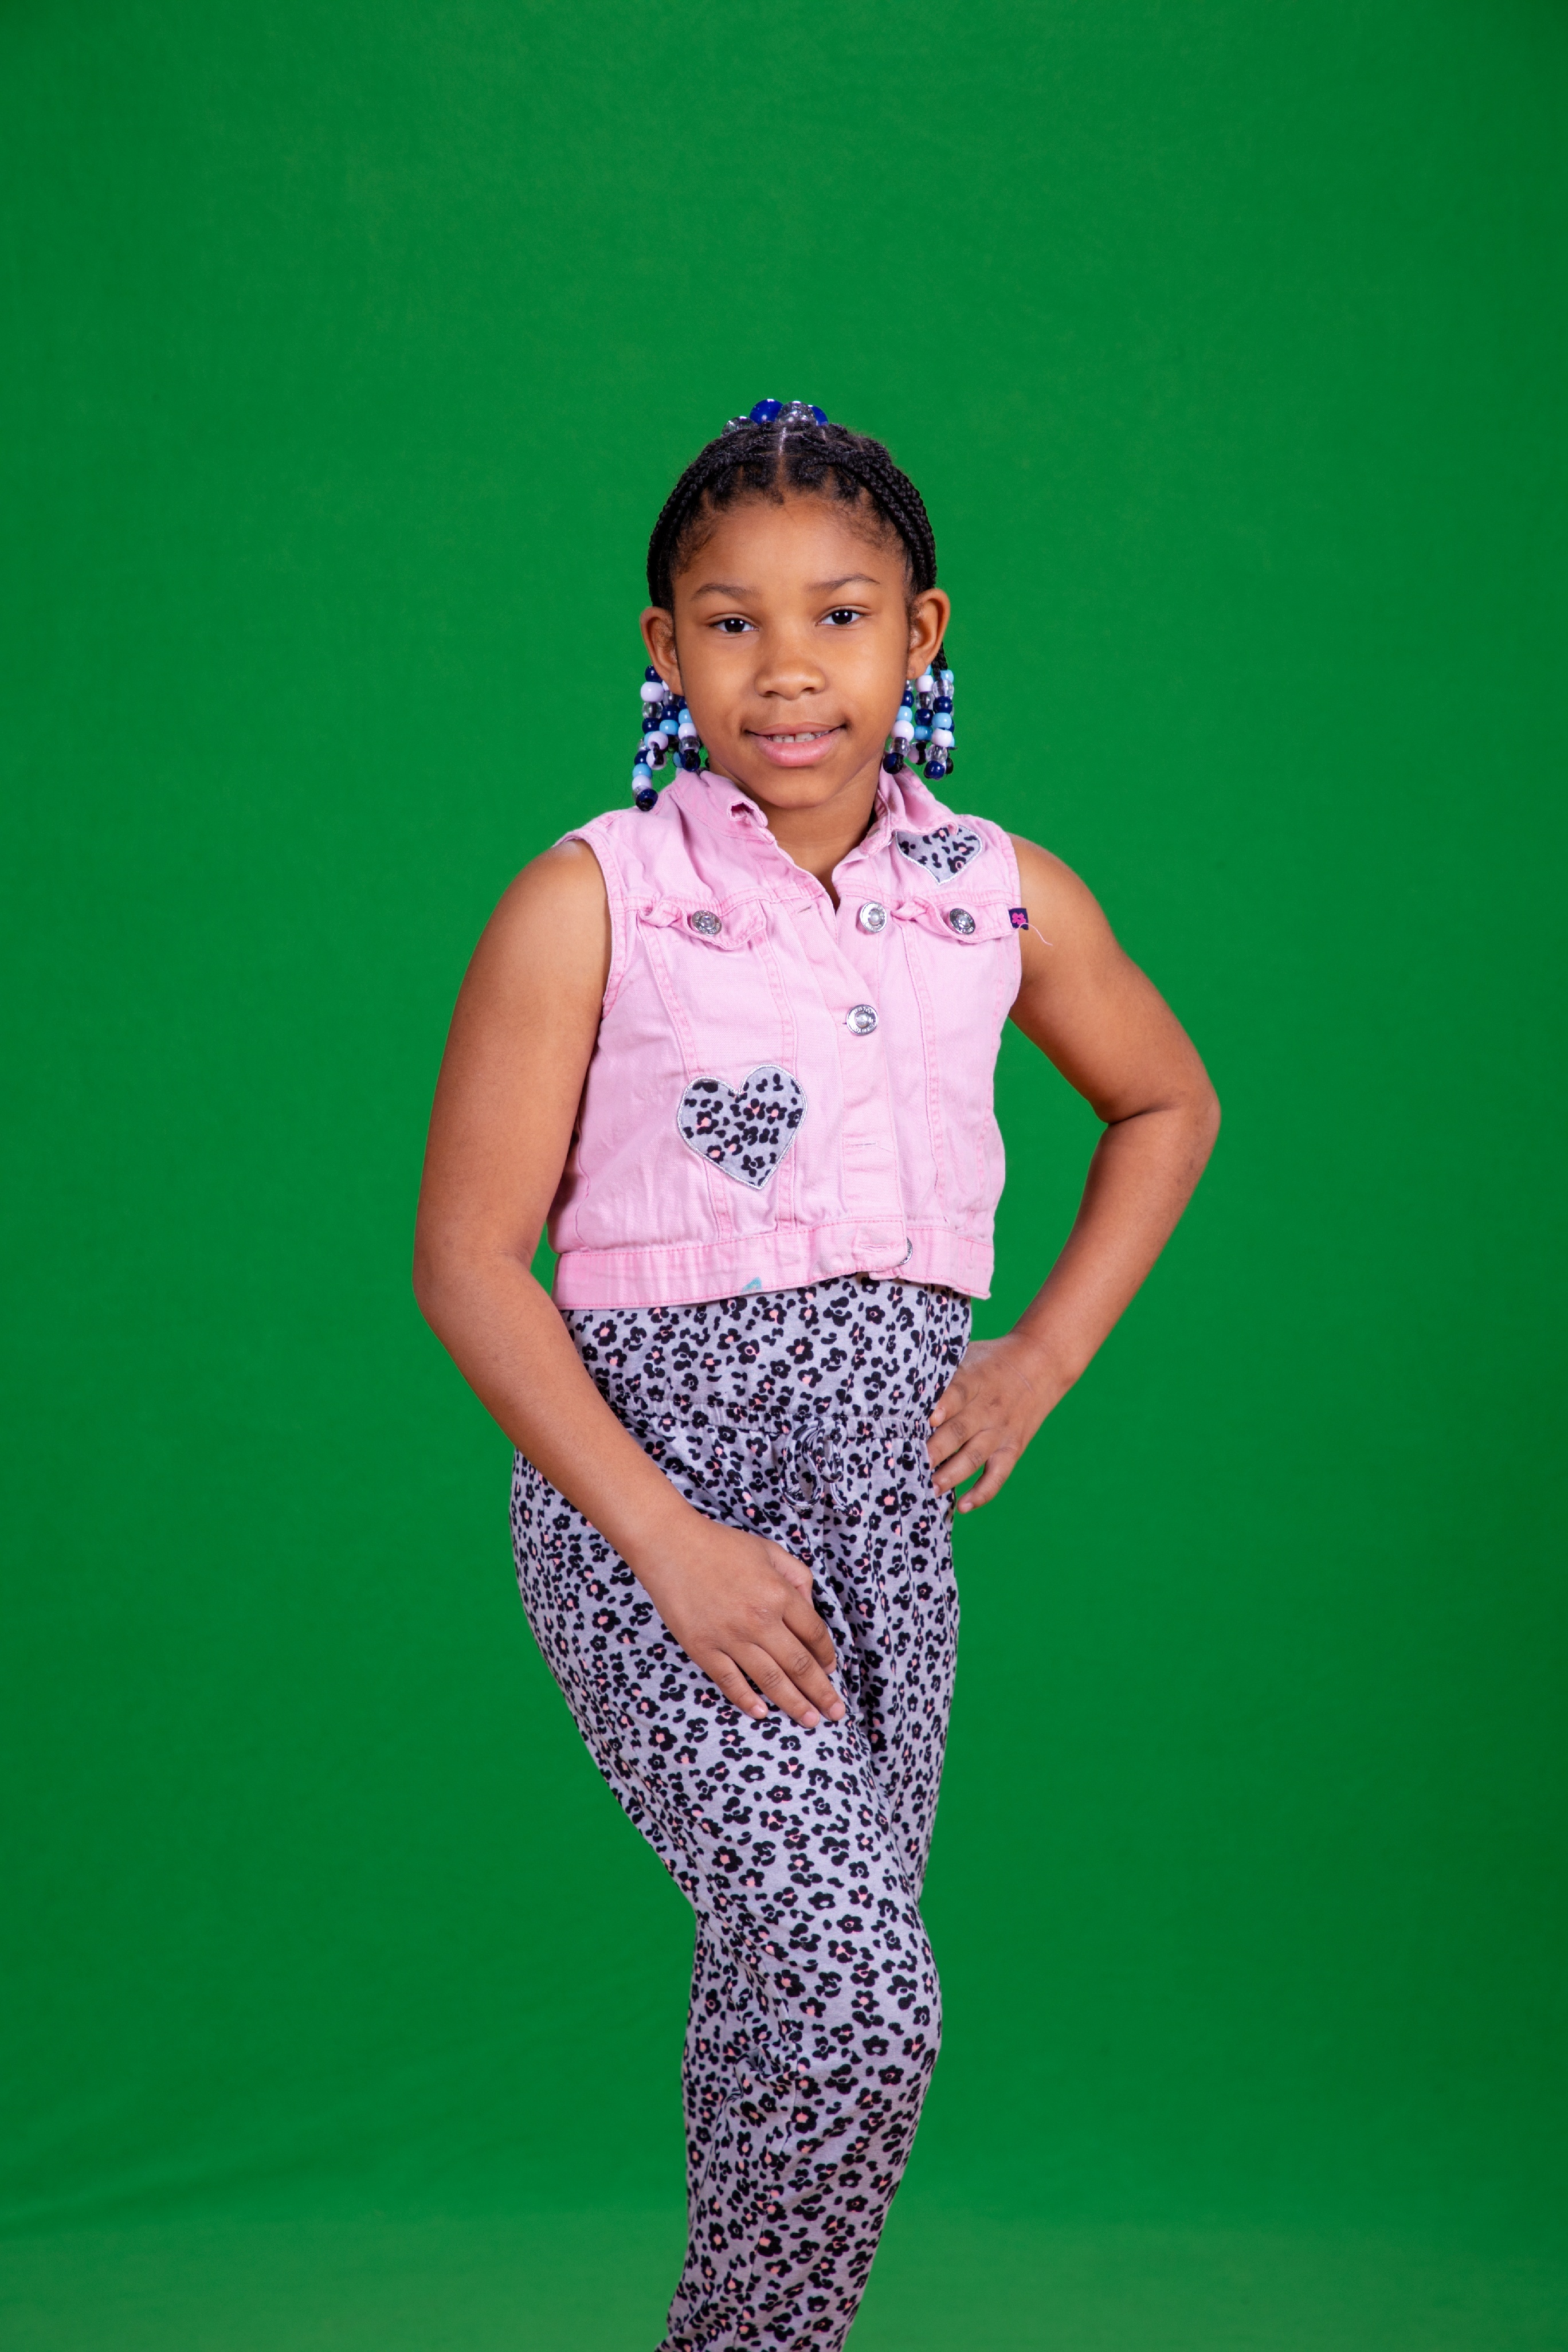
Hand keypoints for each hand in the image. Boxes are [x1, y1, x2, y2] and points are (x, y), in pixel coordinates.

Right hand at [633, 1515, 845, 1731]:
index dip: (827, 1655)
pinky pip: (730, 1681)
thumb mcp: (769, 1550)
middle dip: (821, 1692)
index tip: (831, 1669)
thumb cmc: (720, 1545)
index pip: (814, 1634)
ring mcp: (730, 1637)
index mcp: (778, 1594)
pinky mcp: (702, 1648)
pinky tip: (762, 1713)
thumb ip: (796, 1576)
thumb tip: (811, 1608)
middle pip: (799, 1664)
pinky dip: (747, 1700)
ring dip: (794, 1703)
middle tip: (836, 1712)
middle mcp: (759, 1620)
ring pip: (770, 1680)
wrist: (669, 1544)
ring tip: (811, 1720)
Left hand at [928, 1333, 1064, 1511]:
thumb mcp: (969, 1355)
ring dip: (951, 1475)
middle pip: (959, 1431)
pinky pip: (997, 1475)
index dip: (942, 1406)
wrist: (1040, 1365)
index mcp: (975, 1380)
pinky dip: (982, 1493)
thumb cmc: (990, 1361)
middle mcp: (987, 1408)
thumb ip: (942, 1374)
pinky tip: (963, 1506)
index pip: (957, 1393)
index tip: (927, 1419)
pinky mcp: (1012, 1449)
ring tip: (930, 1488)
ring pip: (974, 1457)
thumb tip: (901, 1388)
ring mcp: (1000, 1431)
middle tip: (915, 1462)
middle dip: (936, 1449)